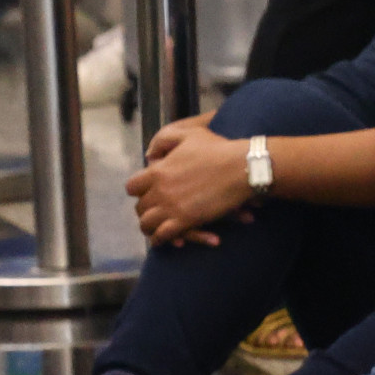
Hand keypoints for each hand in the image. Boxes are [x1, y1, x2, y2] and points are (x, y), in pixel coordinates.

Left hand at [127, 116, 250, 244]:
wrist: (242, 167)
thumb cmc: (219, 149)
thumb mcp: (189, 135)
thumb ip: (164, 140)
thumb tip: (149, 155)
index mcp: (157, 171)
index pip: (132, 187)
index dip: (139, 191)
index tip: (148, 193)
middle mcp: (159, 191)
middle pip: (140, 208)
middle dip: (146, 211)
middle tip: (154, 213)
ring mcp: (171, 207)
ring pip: (147, 224)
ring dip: (150, 228)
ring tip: (155, 231)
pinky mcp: (185, 220)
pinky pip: (163, 235)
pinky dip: (161, 239)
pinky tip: (166, 240)